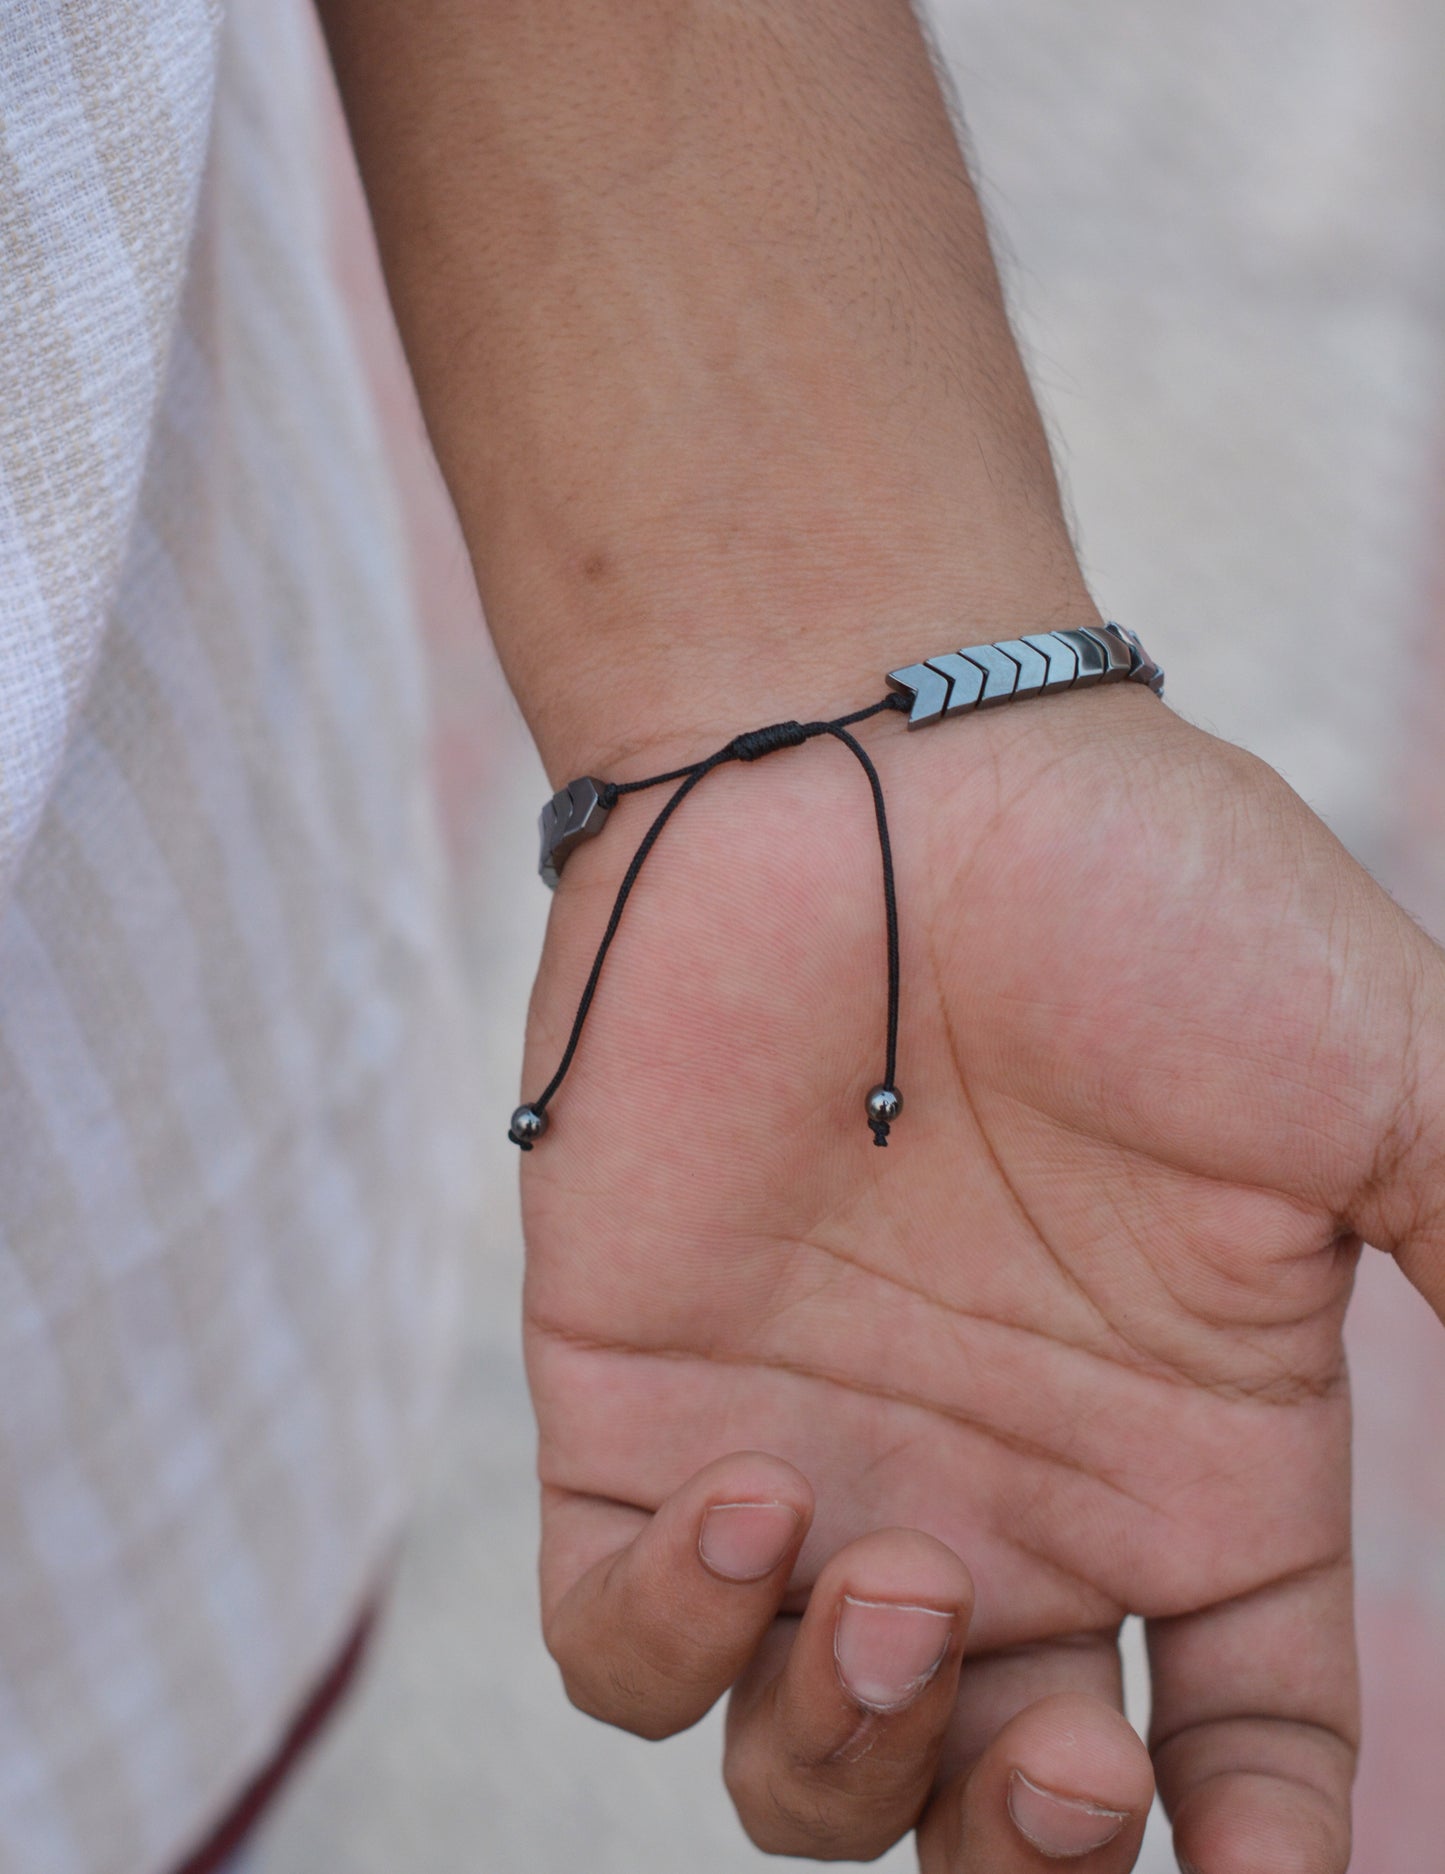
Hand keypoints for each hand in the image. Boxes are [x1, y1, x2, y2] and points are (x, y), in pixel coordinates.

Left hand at [521, 674, 1444, 1869]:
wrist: (872, 759)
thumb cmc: (1135, 893)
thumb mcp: (1385, 1081)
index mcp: (1191, 1461)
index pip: (1246, 1753)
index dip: (1258, 1856)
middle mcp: (1004, 1494)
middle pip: (1007, 1811)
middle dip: (1036, 1855)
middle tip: (1072, 1766)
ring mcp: (818, 1461)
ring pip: (810, 1771)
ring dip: (855, 1759)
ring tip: (890, 1579)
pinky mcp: (638, 1409)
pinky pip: (619, 1641)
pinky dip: (674, 1640)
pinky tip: (752, 1501)